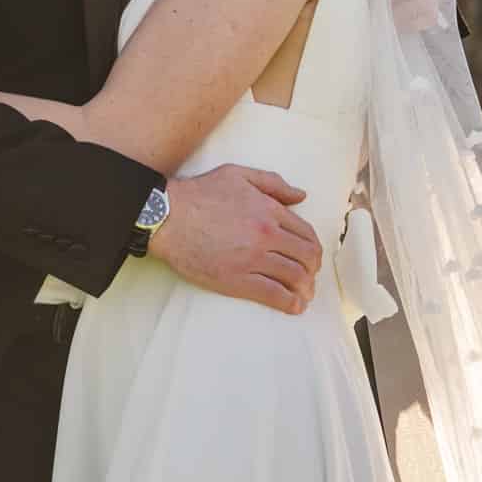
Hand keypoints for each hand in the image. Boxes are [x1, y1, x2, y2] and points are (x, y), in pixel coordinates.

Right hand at [152, 166, 321, 314]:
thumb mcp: (239, 175)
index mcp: (269, 211)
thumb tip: (301, 196)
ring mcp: (253, 259)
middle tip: (310, 277)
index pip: (306, 233)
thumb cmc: (200, 194)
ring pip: (294, 277)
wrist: (168, 217)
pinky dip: (289, 303)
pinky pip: (273, 294)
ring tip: (304, 294)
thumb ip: (273, 183)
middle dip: (313, 269)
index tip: (311, 257)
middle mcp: (266, 235)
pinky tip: (294, 306)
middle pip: (306, 257)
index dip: (313, 248)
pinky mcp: (237, 280)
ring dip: (305, 288)